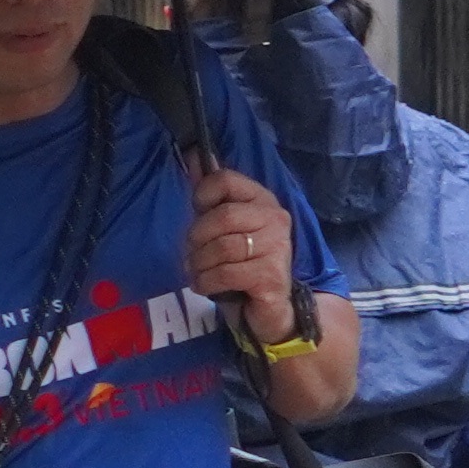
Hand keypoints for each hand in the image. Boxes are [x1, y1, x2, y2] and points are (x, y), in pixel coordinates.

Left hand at [188, 163, 305, 341]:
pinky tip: (206, 287)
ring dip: (200, 264)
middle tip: (194, 255)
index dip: (203, 197)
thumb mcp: (223, 228)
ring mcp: (277, 248)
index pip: (226, 180)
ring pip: (222, 247)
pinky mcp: (271, 277)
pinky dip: (207, 282)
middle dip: (197, 238)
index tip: (199, 215)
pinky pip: (226, 273)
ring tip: (199, 273)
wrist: (270, 311)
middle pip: (222, 216)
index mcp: (264, 201)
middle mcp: (276, 220)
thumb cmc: (243, 265)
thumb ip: (210, 196)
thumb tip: (191, 155)